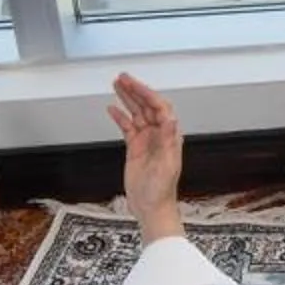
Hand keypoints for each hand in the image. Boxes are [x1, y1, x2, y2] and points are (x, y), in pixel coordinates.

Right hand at [107, 72, 183, 237]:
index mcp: (170, 136)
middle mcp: (159, 135)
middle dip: (136, 90)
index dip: (148, 93)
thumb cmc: (161, 190)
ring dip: (127, 99)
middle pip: (147, 106)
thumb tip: (171, 119)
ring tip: (116, 85)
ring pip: (136, 114)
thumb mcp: (166, 165)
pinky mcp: (135, 148)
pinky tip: (112, 108)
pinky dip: (120, 117)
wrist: (151, 207)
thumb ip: (167, 141)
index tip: (134, 84)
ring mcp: (147, 141)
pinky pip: (127, 127)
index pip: (160, 108)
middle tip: (122, 77)